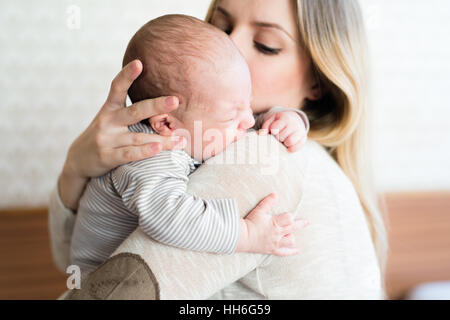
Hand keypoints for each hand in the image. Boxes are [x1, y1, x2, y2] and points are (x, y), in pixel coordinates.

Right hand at [59, 60, 185, 209]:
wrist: (78, 161)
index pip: (117, 88)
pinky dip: (145, 151)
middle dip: (156, 106)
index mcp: (109, 109)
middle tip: (175, 100)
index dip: (127, 75)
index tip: (139, 63)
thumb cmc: (104, 137)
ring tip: (181, 140)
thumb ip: (130, 112)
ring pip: (139, 137)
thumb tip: (163, 103)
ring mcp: (107, 139)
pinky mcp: (107, 156)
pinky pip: (130, 154)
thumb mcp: (111, 119)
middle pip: (135, 111)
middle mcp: (107, 121)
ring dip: (162, 139)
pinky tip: (158, 149)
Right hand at [236, 193, 308, 255]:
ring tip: (291, 233)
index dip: (289, 216)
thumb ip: (268, 203)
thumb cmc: (250, 223)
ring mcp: (275, 243)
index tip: (287, 215)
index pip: (289, 218)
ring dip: (292, 236)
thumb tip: (275, 194)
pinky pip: (284, 252)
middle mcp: (277, 234)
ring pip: (290, 240)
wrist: (243, 237)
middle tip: (307, 222)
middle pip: (293, 228)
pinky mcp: (272, 250)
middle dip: (301, 224)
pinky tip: (297, 250)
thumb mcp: (259, 211)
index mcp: (275, 223)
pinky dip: (291, 251)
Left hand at [259, 111, 306, 152]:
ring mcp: (300, 131)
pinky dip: (291, 148)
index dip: (272, 132)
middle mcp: (294, 124)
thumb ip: (266, 126)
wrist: (295, 120)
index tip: (273, 132)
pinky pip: (296, 147)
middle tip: (278, 136)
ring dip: (284, 143)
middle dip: (278, 138)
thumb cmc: (281, 122)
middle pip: (281, 136)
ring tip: (284, 140)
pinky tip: (288, 146)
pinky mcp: (303, 139)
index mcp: (285, 118)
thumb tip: (261, 134)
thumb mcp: (272, 120)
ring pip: (289, 142)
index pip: (275, 129)